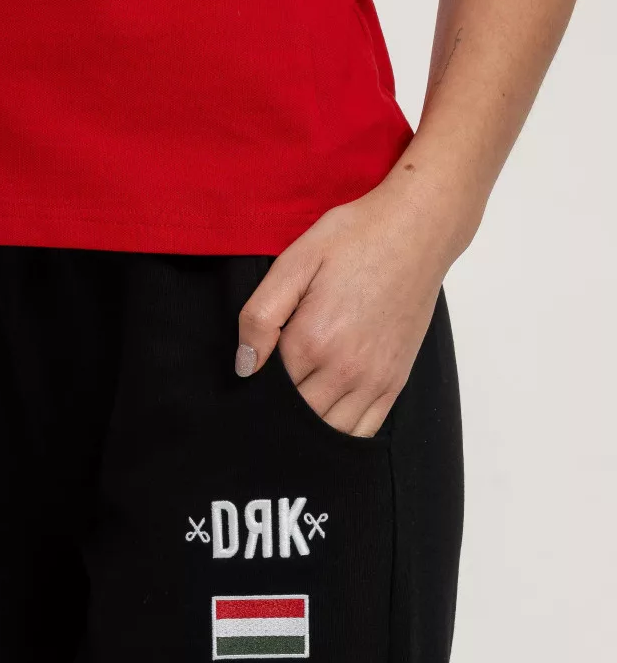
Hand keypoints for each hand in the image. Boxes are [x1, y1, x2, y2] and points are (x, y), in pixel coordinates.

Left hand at [237, 174, 461, 436]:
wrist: (418, 229)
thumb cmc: (355, 239)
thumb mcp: (294, 263)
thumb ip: (260, 317)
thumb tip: (244, 367)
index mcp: (311, 341)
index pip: (266, 392)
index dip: (254, 388)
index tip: (251, 378)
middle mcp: (344, 370)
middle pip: (295, 419)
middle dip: (276, 413)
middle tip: (268, 395)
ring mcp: (373, 380)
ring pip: (327, 432)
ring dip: (307, 429)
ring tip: (295, 407)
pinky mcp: (395, 382)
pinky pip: (364, 430)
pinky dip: (340, 433)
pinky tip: (324, 420)